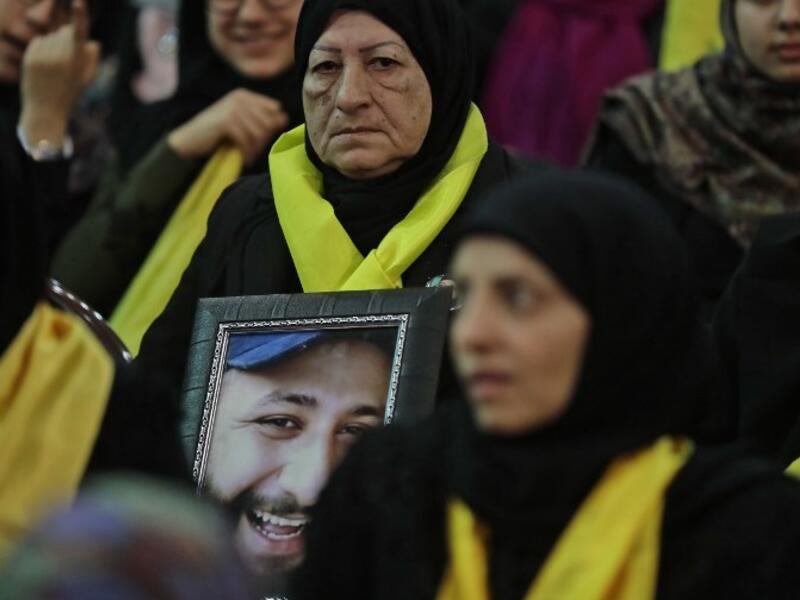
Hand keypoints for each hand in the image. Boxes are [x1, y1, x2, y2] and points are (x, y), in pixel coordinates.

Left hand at [19, 0, 100, 145]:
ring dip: (54, 45)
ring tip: (54, 67)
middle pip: (65, 33)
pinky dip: (42, 49)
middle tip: (67, 65)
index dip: (79, 16)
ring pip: (51, 36)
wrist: (46, 112)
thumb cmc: (70, 93)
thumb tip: (91, 42)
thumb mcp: (87, 78)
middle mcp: (60, 57)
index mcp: (77, 62)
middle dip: (68, 40)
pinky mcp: (30, 57)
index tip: (78, 1)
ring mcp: (44, 56)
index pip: (79, 34)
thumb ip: (92, 58)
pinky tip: (43, 65)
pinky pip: (39, 41)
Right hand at [167, 88, 289, 163]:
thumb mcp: (241, 124)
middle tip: (254, 152)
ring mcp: (233, 108)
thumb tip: (284, 118)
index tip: (262, 141)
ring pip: (259, 132)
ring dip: (256, 148)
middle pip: (268, 122)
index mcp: (244, 95)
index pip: (274, 110)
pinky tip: (245, 158)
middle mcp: (239, 98)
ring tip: (250, 156)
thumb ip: (261, 120)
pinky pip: (247, 140)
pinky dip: (248, 152)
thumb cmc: (217, 134)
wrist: (189, 140)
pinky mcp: (226, 121)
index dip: (272, 128)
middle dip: (264, 140)